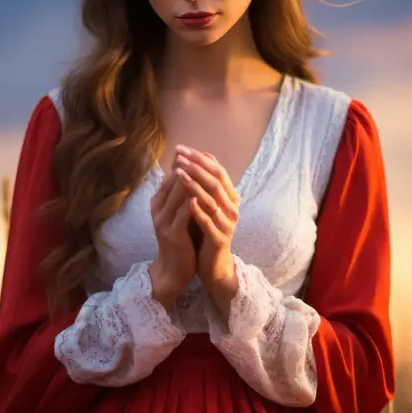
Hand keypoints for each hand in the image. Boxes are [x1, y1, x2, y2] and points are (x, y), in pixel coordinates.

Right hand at [149, 169, 196, 309]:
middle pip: (174, 181)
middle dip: (189, 167)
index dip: (186, 162)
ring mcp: (163, 220)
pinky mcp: (172, 233)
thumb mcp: (181, 214)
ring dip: (192, 182)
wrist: (173, 270)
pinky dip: (192, 204)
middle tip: (204, 155)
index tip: (201, 152)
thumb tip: (194, 172)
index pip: (172, 175)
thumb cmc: (181, 239)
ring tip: (206, 170)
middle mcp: (158, 208)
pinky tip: (203, 197)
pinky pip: (182, 215)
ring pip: (178, 195)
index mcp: (159, 201)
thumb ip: (184, 195)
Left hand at [173, 146, 239, 295]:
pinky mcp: (220, 238)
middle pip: (216, 182)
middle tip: (179, 157)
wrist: (214, 263)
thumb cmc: (208, 230)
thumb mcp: (207, 204)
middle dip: (196, 167)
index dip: (199, 159)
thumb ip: (204, 184)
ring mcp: (227, 223)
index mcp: (230, 197)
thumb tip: (199, 157)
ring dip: (195, 185)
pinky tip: (188, 203)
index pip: (217, 171)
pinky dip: (199, 211)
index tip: (181, 149)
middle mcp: (232, 207)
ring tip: (180, 174)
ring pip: (212, 200)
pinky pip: (209, 222)